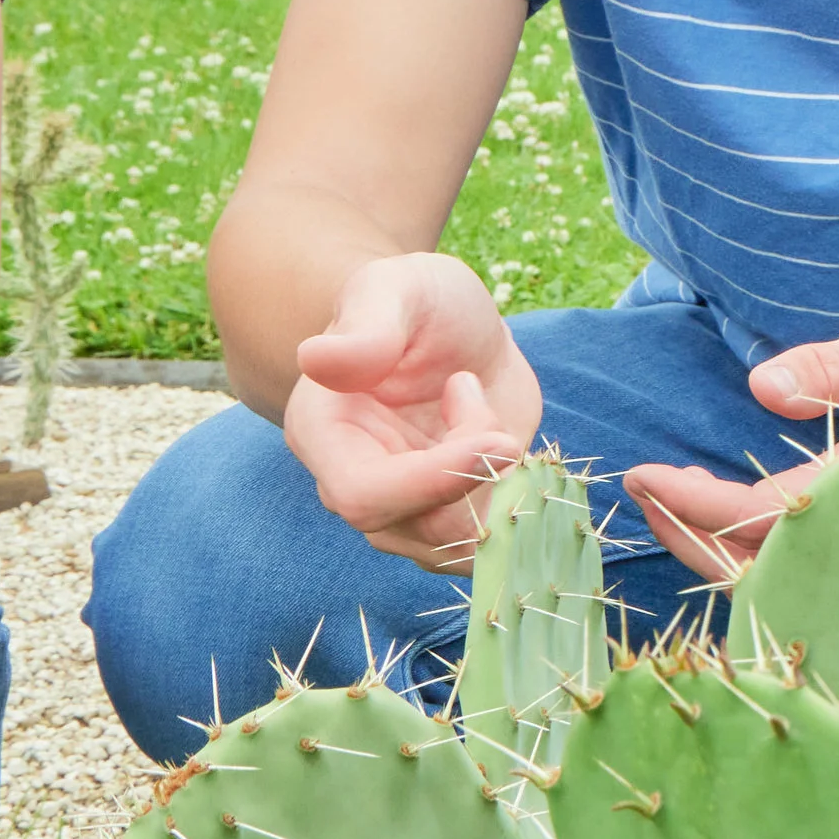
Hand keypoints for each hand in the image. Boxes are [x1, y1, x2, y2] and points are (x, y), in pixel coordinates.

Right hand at [283, 254, 539, 571]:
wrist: (456, 331)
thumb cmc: (417, 301)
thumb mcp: (397, 290)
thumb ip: (367, 327)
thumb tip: (316, 358)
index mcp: (322, 434)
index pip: (362, 495)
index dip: (434, 480)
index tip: (499, 437)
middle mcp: (352, 484)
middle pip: (419, 530)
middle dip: (481, 480)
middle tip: (497, 417)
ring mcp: (402, 512)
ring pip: (459, 547)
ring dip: (502, 489)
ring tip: (487, 414)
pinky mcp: (450, 521)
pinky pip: (490, 548)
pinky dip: (521, 509)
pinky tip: (509, 443)